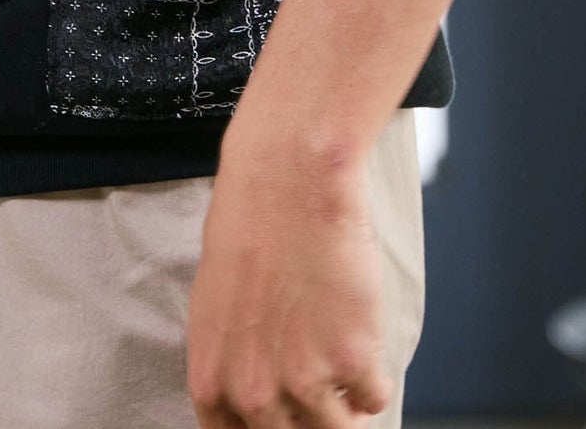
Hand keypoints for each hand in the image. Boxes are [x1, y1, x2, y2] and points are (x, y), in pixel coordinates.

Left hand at [186, 136, 391, 428]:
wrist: (287, 180)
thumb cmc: (248, 226)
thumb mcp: (215, 305)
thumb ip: (232, 362)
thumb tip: (254, 397)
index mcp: (211, 381)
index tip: (289, 420)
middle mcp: (253, 393)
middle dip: (310, 424)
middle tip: (324, 399)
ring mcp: (304, 383)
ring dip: (348, 410)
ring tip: (347, 375)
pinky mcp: (352, 361)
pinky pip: (373, 397)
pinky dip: (374, 378)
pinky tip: (363, 345)